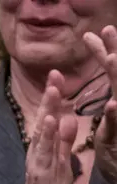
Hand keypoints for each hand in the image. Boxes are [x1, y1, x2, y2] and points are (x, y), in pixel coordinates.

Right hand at [10, 70, 76, 183]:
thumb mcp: (62, 163)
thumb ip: (64, 142)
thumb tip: (68, 121)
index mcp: (46, 148)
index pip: (51, 118)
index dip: (55, 98)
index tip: (58, 77)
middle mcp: (39, 151)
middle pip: (45, 119)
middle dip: (50, 96)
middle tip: (54, 73)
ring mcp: (39, 161)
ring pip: (43, 131)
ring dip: (48, 109)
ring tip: (53, 90)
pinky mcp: (41, 172)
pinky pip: (44, 151)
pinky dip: (46, 135)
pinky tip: (49, 121)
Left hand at [85, 26, 116, 183]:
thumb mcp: (113, 129)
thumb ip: (111, 112)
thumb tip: (111, 97)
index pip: (111, 74)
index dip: (103, 53)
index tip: (93, 35)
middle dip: (114, 52)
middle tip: (108, 30)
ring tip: (112, 57)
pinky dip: (116, 113)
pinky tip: (114, 103)